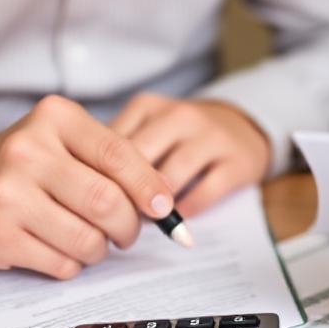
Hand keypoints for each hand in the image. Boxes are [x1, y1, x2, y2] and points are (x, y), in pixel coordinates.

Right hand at [0, 95, 174, 278]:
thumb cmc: (31, 162)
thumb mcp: (70, 141)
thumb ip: (118, 161)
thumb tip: (165, 198)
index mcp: (55, 118)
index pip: (119, 156)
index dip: (149, 187)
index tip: (164, 207)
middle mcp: (27, 151)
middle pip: (107, 203)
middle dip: (129, 226)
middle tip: (127, 232)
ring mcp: (8, 195)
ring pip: (88, 240)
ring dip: (102, 249)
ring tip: (93, 240)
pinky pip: (62, 264)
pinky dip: (75, 263)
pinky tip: (62, 247)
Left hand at [109, 93, 269, 216]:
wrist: (241, 127)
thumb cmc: (180, 137)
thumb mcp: (146, 130)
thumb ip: (117, 151)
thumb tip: (86, 186)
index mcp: (148, 106)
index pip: (112, 145)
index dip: (100, 178)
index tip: (97, 201)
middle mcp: (181, 116)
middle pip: (140, 160)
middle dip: (127, 194)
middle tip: (119, 218)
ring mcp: (212, 137)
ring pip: (172, 178)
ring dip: (156, 206)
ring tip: (147, 221)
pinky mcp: (237, 162)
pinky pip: (203, 193)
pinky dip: (187, 210)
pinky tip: (179, 217)